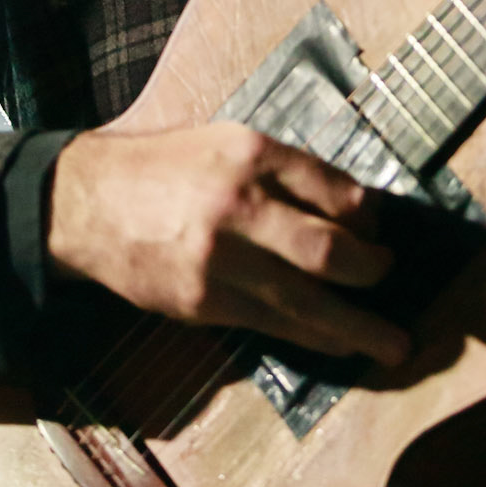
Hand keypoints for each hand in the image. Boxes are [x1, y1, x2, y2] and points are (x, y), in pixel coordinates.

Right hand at [47, 120, 408, 365]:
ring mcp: (219, 260)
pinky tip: (340, 342)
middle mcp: (238, 205)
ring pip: (304, 300)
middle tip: (390, 274)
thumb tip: (353, 208)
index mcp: (251, 154)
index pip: (334, 189)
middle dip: (371, 269)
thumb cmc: (169, 168)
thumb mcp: (228, 142)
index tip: (378, 228)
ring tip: (394, 344)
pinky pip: (271, 324)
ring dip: (358, 326)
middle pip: (327, 248)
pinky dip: (312, 335)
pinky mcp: (203, 302)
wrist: (91, 203)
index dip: (368, 215)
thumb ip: (285, 170)